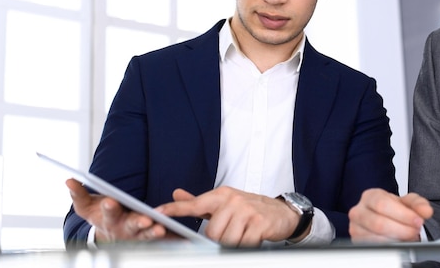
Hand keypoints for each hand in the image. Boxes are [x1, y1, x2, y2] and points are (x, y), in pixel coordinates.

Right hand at [66, 178, 166, 241]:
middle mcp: (124, 228)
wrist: (109, 235)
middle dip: (137, 223)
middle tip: (145, 220)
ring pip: (147, 234)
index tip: (110, 201)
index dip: (109, 207)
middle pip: (131, 225)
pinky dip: (170, 239)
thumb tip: (69, 180)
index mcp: (109, 219)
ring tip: (162, 229)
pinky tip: (180, 236)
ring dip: (155, 232)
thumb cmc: (99, 215)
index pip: (108, 212)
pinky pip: (162, 239)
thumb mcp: (86, 206)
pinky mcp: (150, 237)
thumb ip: (78, 194)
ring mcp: (138, 234)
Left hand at [156, 186, 302, 246]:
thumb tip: (177, 194)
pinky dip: (246, 246)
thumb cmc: (250, 208)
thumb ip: (199, 201)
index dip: (175, 209)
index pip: (194, 203)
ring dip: (234, 244)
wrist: (282, 212)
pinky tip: (253, 238)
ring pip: (227, 240)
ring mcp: (246, 211)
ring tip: (243, 235)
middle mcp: (233, 200)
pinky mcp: (259, 223)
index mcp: (222, 194)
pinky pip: (243, 244)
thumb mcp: (224, 201)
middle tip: (231, 233)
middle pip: (212, 232)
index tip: (158, 213)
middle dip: (219, 240)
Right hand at [348, 189, 432, 242]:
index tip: (417, 221)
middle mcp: (359, 211)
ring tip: (408, 237)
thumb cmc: (392, 209)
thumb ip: (418, 204)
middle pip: (379, 223)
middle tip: (415, 231)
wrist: (385, 217)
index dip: (402, 215)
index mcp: (370, 196)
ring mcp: (356, 228)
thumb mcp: (407, 202)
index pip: (382, 204)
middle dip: (402, 230)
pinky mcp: (357, 242)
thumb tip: (425, 211)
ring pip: (376, 239)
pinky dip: (389, 247)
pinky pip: (373, 248)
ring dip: (397, 240)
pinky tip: (398, 243)